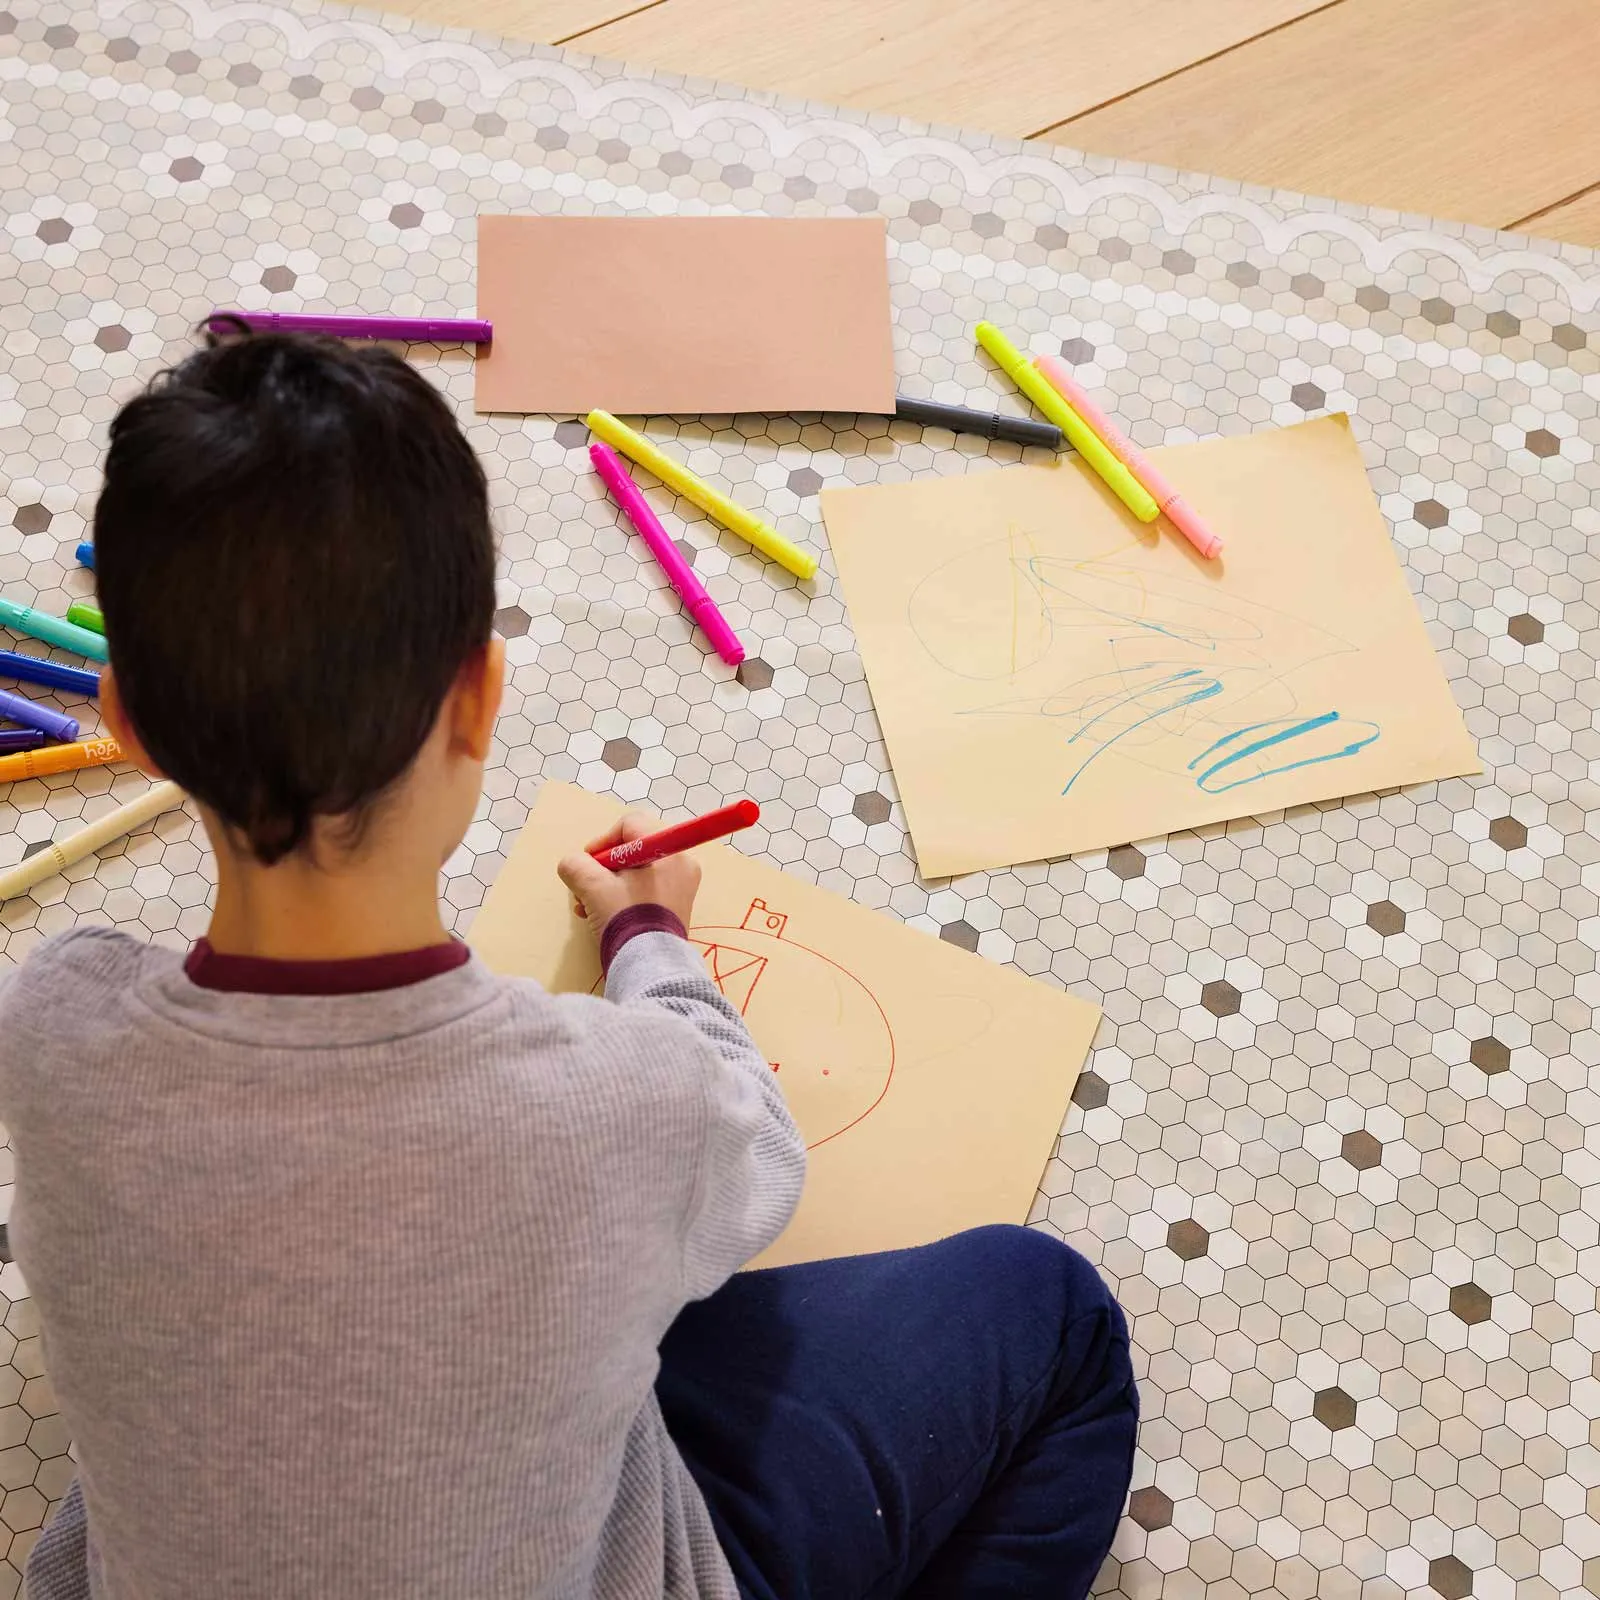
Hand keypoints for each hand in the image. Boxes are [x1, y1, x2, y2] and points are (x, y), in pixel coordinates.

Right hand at [557, 813, 700, 933]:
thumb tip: (574, 863)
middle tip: (585, 887)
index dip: (603, 840)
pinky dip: (623, 896)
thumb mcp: (592, 887)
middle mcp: (681, 863)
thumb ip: (576, 865)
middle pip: (633, 849)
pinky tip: (600, 916)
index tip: (588, 861)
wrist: (650, 965)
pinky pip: (646, 889)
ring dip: (607, 885)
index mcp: (667, 850)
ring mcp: (682, 886)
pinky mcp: (677, 906)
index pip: (630, 825)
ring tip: (586, 906)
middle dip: (603, 868)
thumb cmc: (625, 919)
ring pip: (637, 872)